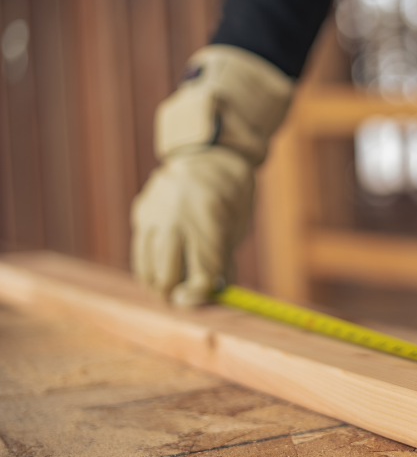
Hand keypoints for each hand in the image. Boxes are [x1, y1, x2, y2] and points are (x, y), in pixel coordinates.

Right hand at [130, 45, 291, 304]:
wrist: (211, 157)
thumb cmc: (232, 197)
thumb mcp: (236, 227)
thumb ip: (223, 261)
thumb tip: (211, 295)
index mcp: (209, 219)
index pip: (200, 271)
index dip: (199, 293)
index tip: (200, 297)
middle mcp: (177, 216)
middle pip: (167, 274)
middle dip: (174, 293)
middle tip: (180, 300)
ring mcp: (155, 212)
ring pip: (146, 265)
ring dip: (156, 284)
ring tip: (166, 291)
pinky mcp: (142, 211)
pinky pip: (140, 248)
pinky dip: (146, 265)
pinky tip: (157, 271)